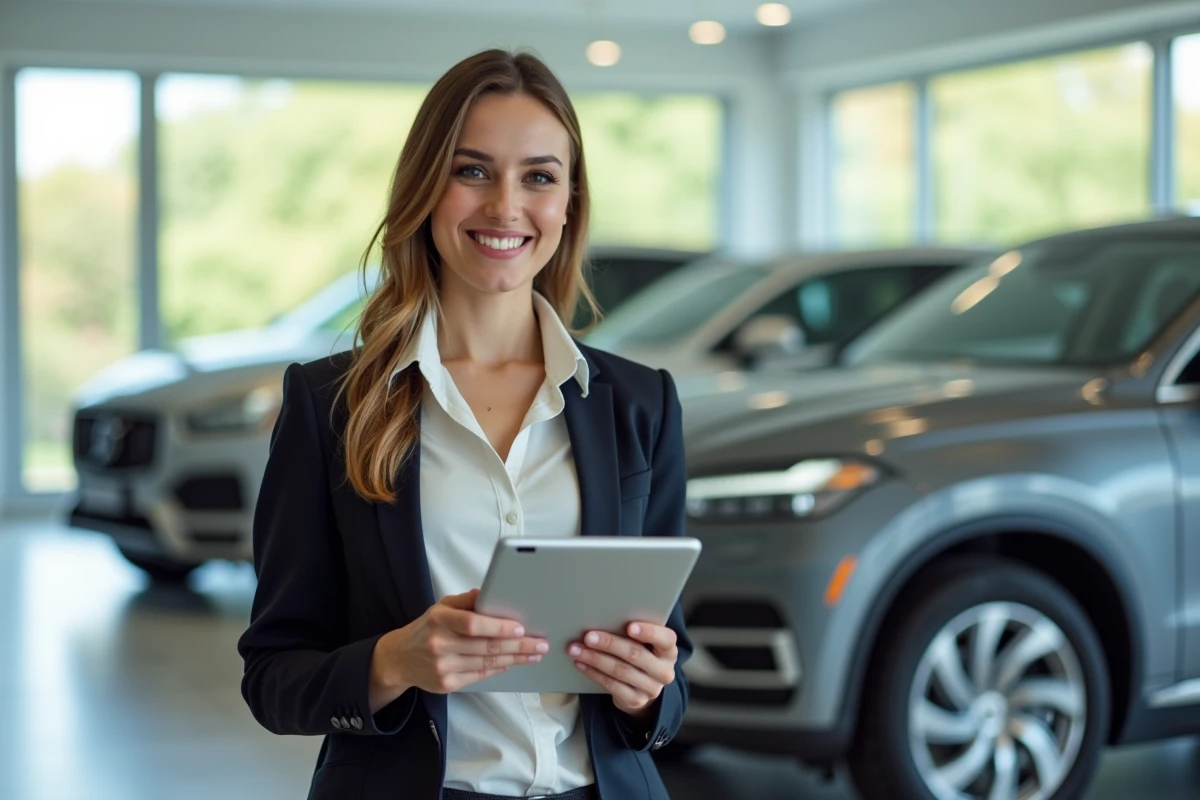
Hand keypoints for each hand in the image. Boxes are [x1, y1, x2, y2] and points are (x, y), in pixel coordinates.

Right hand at [369, 589, 547, 708]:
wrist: (399, 658)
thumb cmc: (427, 628)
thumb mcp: (441, 607)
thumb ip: (466, 601)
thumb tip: (492, 593)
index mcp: (439, 620)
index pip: (473, 624)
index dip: (498, 627)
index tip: (520, 627)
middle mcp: (439, 644)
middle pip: (486, 646)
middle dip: (518, 645)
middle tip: (540, 643)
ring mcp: (443, 667)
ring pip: (487, 662)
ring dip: (515, 658)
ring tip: (534, 654)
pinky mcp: (446, 684)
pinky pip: (480, 675)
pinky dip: (499, 668)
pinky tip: (513, 662)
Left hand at [567, 622, 677, 716]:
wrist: (643, 686)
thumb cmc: (641, 652)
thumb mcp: (645, 642)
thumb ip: (634, 631)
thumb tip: (604, 616)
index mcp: (669, 651)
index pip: (665, 639)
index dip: (649, 632)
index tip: (629, 626)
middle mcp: (664, 671)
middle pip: (636, 654)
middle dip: (609, 644)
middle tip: (588, 636)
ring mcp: (651, 688)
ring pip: (620, 670)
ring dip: (595, 658)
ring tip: (576, 649)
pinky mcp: (635, 700)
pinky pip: (611, 685)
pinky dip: (593, 673)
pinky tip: (581, 664)